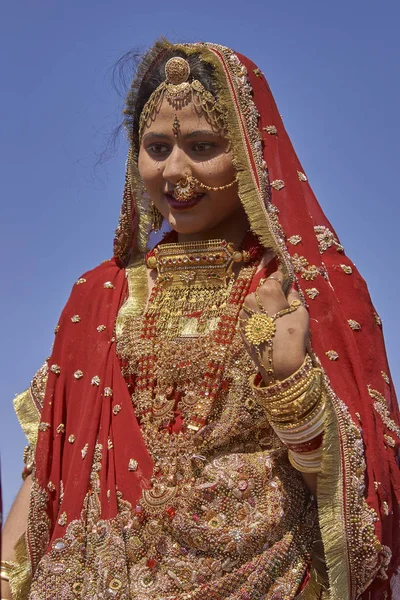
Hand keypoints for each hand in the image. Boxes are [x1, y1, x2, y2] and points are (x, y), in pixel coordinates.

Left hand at [239, 268, 308, 383]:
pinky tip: (266, 327)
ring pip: (255, 303)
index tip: (286, 282)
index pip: (274, 277)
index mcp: (267, 291)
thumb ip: (294, 297)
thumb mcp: (301, 313)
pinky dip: (257, 317)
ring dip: (263, 306)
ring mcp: (243, 312)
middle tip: (283, 305)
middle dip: (272, 294)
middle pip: (263, 290)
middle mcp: (251, 298)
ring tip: (274, 319)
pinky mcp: (240, 325)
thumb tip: (290, 290)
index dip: (282, 279)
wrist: (278, 363)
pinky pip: (250, 315)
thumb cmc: (293, 335)